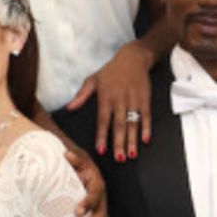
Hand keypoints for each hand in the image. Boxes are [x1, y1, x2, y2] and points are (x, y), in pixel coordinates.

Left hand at [61, 141, 111, 216]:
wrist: (85, 169)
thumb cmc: (79, 166)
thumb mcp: (77, 159)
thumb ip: (74, 158)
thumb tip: (66, 154)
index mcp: (97, 185)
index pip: (94, 195)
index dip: (87, 203)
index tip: (77, 211)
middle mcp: (102, 199)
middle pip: (101, 214)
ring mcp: (103, 210)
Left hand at [65, 41, 153, 159]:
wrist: (133, 58)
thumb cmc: (111, 70)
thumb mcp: (93, 79)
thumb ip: (81, 95)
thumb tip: (69, 107)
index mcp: (106, 97)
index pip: (103, 120)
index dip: (102, 135)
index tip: (101, 150)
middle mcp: (120, 100)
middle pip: (119, 125)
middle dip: (119, 142)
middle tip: (119, 158)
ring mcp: (133, 100)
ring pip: (133, 123)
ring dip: (133, 140)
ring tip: (131, 155)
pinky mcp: (145, 99)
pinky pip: (146, 116)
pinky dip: (147, 128)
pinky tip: (145, 140)